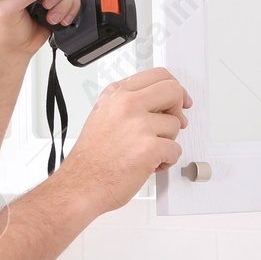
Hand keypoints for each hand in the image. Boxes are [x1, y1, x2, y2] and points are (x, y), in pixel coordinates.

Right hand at [54, 67, 191, 215]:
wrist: (81, 184)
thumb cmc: (91, 158)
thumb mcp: (102, 117)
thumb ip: (128, 104)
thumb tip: (159, 104)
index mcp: (116, 95)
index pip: (157, 75)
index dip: (174, 88)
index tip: (179, 100)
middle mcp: (126, 105)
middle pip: (173, 90)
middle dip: (178, 109)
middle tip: (172, 124)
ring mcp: (138, 125)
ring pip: (175, 125)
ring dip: (167, 142)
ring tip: (146, 152)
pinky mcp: (149, 148)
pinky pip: (175, 150)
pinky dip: (166, 161)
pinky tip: (149, 164)